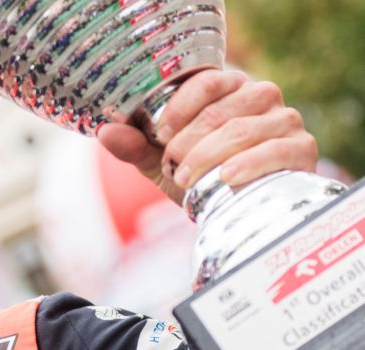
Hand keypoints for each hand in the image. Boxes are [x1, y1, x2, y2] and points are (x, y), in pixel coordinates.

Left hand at [97, 70, 317, 205]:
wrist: (238, 211)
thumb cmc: (201, 178)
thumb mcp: (163, 162)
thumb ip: (136, 147)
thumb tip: (104, 132)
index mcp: (228, 88)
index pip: (206, 82)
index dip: (179, 108)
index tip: (160, 136)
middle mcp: (261, 96)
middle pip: (220, 110)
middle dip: (189, 142)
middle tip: (173, 168)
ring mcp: (285, 120)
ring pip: (243, 130)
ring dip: (209, 156)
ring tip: (188, 179)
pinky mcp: (301, 148)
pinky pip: (276, 150)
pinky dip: (250, 164)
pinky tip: (228, 177)